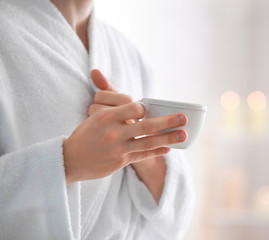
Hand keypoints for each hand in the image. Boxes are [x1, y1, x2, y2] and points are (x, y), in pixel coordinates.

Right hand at [63, 70, 187, 185]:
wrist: (70, 159)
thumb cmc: (86, 133)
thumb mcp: (95, 114)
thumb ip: (110, 100)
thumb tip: (104, 76)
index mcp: (106, 116)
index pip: (134, 107)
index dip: (145, 108)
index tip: (150, 109)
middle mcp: (114, 132)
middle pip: (146, 125)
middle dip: (167, 122)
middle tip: (183, 118)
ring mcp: (118, 148)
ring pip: (148, 142)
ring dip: (168, 138)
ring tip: (183, 135)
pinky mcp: (120, 161)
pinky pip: (142, 155)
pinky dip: (156, 152)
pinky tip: (168, 149)